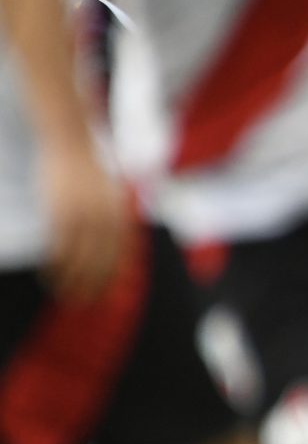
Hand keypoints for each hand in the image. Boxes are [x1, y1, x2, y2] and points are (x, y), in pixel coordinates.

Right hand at [41, 141, 128, 303]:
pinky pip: (60, 248)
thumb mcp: (110, 191)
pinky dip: (56, 266)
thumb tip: (119, 237)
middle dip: (93, 285)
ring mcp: (85, 215)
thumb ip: (114, 214)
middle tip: (83, 302)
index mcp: (121, 212)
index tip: (106, 295)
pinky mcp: (62, 212)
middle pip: (102, 262)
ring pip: (80, 259)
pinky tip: (49, 275)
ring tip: (63, 294)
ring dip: (71, 281)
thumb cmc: (88, 167)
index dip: (113, 277)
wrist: (71, 140)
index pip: (122, 254)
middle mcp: (108, 217)